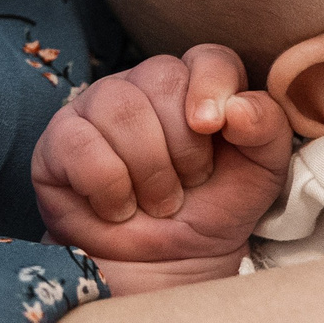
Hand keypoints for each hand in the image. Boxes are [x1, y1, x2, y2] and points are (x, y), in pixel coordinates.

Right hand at [32, 46, 293, 293]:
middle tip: (188, 185)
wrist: (168, 264)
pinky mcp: (58, 141)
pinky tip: (119, 208)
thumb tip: (237, 107)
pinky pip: (79, 143)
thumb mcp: (262, 171)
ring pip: (120, 107)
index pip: (207, 58)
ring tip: (158, 202)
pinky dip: (108, 186)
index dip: (212, 87)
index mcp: (197, 82)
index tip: (212, 127)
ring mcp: (97, 108)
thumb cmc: (216, 206)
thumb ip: (266, 128)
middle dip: (182, 145)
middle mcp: (145, 85)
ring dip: (148, 168)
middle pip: (161, 78)